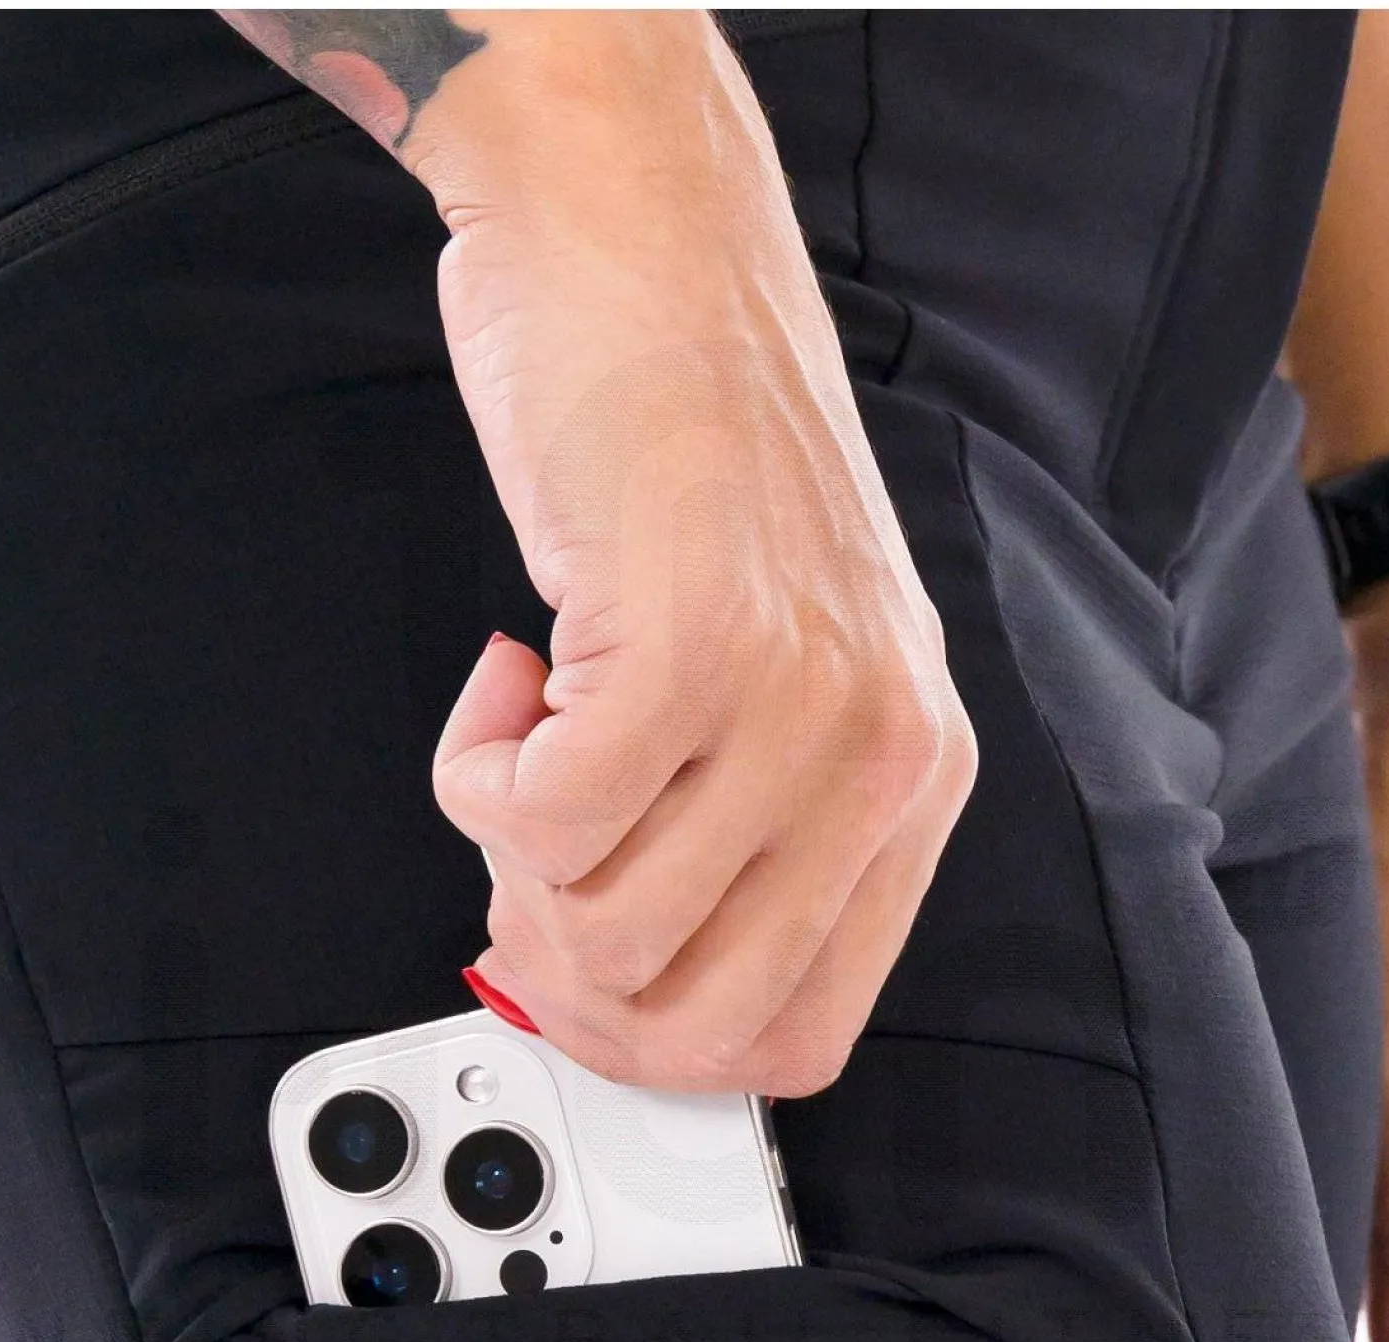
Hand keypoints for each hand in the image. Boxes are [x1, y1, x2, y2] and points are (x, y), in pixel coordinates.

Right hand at [417, 14, 975, 1093]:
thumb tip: (618, 991)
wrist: (643, 245)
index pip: (799, 1037)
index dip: (659, 1050)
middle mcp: (877, 751)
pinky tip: (510, 679)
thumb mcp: (777, 673)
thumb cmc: (688, 456)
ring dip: (514, 856)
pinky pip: (541, 825)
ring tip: (529, 732)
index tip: (584, 989)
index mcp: (910, 780)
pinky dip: (478, 774)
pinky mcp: (687, 642)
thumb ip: (737, 836)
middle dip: (570, 985)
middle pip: (696, 1025)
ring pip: (605, 931)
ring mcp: (793, 701)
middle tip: (526, 874)